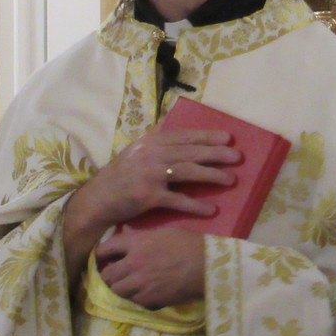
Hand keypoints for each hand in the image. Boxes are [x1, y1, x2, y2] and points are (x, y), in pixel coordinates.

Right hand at [86, 125, 241, 225]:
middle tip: (237, 157)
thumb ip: (157, 139)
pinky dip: (196, 205)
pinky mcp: (148, 197)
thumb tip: (176, 125)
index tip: (228, 137)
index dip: (208, 136)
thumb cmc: (121, 175)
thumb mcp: (137, 150)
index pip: (186, 136)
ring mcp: (150, 175)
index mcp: (152, 141)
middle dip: (217, 153)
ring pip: (188, 172)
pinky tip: (211, 209)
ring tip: (231, 179)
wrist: (97, 199)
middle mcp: (152, 154)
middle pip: (191, 152)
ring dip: (213, 175)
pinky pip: (177, 200)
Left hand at [96, 226, 204, 308]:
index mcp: (137, 243)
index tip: (101, 257)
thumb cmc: (189, 243)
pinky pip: (131, 300)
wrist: (206, 266)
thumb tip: (126, 232)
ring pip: (116, 290)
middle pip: (107, 274)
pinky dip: (134, 296)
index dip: (100, 254)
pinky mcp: (148, 300)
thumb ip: (142, 235)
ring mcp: (139, 283)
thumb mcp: (165, 232)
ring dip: (120, 287)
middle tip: (114, 273)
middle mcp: (133, 263)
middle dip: (109, 274)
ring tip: (127, 284)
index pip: (106, 248)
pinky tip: (142, 291)